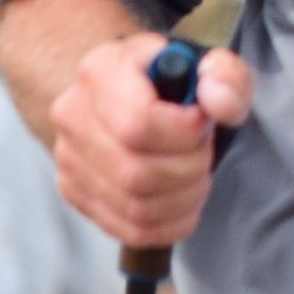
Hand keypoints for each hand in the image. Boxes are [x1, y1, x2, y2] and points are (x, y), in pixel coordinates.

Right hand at [48, 37, 251, 248]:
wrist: (127, 91)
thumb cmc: (169, 78)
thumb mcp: (206, 63)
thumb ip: (225, 76)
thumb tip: (219, 102)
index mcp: (101, 71)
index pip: (138, 123)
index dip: (184, 134)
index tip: (203, 124)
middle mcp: (73, 115)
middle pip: (136, 173)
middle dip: (189, 169)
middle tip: (203, 151)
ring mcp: (69, 158)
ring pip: (135, 207)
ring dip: (184, 198)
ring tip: (197, 174)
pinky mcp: (75, 192)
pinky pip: (129, 229)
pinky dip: (170, 224)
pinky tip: (184, 201)